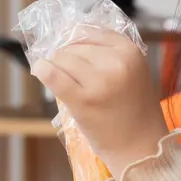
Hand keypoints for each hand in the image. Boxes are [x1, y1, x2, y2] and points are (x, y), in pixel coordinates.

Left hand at [31, 27, 168, 170]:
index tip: (72, 49)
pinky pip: (52, 75)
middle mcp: (116, 63)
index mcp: (130, 52)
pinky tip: (40, 70)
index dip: (77, 40)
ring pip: (62, 58)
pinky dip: (42, 70)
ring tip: (65, 82)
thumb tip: (70, 34)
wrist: (140, 147)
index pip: (92, 32)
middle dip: (68, 57)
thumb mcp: (133, 73)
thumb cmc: (134, 112)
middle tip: (73, 76)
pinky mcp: (82, 100)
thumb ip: (110, 53)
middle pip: (75, 46)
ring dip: (58, 67)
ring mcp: (99, 81)